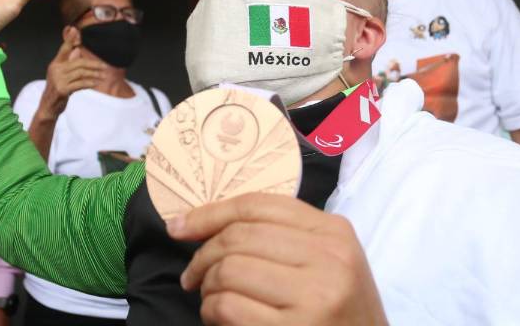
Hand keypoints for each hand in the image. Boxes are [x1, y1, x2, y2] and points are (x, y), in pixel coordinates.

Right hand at [37, 40, 105, 119]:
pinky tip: (96, 83)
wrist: (48, 106)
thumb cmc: (58, 89)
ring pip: (81, 73)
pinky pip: (80, 83)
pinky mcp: (62, 89)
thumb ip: (69, 63)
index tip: (75, 29)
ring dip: (94, 74)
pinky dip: (90, 83)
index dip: (70, 40)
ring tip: (103, 76)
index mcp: (55, 64)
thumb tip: (77, 50)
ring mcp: (58, 79)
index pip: (64, 49)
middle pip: (78, 62)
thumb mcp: (62, 75)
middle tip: (104, 66)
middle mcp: (55, 69)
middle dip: (93, 64)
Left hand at [167, 193, 387, 325]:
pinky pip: (229, 307)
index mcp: (334, 232)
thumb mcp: (328, 262)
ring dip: (208, 287)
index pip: (259, 205)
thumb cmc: (340, 311)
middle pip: (240, 236)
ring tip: (213, 301)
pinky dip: (212, 311)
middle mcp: (328, 258)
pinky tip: (221, 319)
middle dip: (203, 255)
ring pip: (230, 270)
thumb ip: (284, 237)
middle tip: (193, 276)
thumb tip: (207, 222)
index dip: (211, 212)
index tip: (179, 226)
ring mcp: (315, 296)